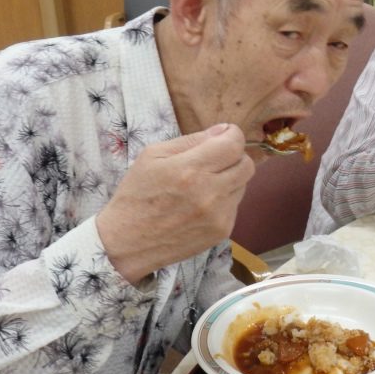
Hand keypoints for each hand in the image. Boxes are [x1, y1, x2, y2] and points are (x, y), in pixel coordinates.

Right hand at [96, 123, 254, 283]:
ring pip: (243, 184)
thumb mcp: (152, 156)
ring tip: (203, 184)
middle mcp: (209, 193)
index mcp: (190, 169)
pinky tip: (201, 204)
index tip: (223, 136)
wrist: (127, 242)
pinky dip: (224, 200)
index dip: (232, 134)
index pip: (234, 144)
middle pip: (247, 164)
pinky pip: (235, 205)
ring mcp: (218, 215)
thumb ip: (191, 140)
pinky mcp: (222, 231)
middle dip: (234, 156)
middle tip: (215, 159)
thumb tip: (222, 130)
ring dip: (229, 178)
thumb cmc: (136, 195)